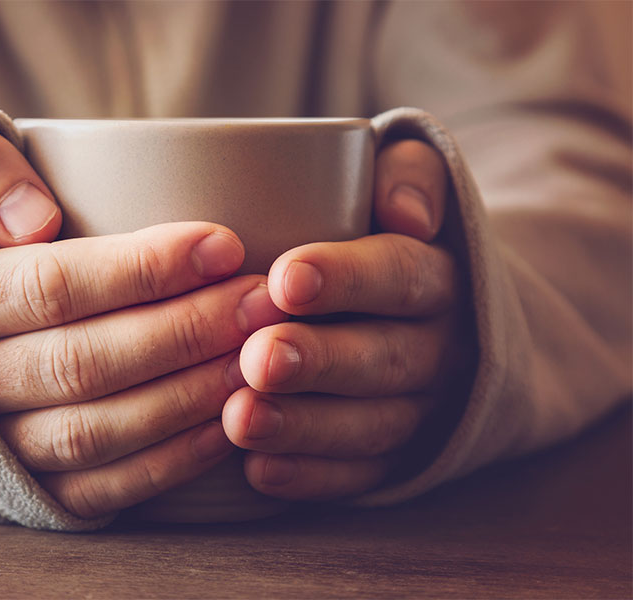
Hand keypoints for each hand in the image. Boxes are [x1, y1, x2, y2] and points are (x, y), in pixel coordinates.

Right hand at [0, 128, 285, 517]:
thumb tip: (36, 218)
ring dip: (186, 398)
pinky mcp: (24, 485)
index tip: (224, 245)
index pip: (51, 288)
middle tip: (261, 301)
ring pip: (94, 433)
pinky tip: (226, 424)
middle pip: (83, 364)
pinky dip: (166, 463)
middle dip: (184, 332)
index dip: (143, 271)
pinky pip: (96, 488)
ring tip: (258, 356)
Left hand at [222, 140, 475, 499]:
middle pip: (387, 358)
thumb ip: (409, 173)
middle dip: (322, 361)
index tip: (285, 280)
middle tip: (258, 358)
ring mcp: (420, 407)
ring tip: (242, 419)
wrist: (429, 312)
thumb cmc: (383, 234)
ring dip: (307, 427)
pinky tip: (260, 472)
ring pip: (374, 425)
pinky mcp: (397, 455)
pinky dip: (314, 477)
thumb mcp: (410, 181)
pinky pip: (363, 474)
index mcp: (438, 278)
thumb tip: (405, 213)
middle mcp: (438, 347)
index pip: (401, 275)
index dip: (347, 278)